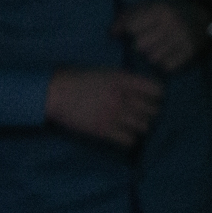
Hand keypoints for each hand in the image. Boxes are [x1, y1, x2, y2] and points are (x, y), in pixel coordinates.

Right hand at [44, 68, 162, 146]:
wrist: (53, 92)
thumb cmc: (78, 80)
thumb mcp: (106, 73)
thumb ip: (126, 81)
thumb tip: (145, 90)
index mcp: (123, 80)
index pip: (157, 91)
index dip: (158, 97)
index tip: (153, 100)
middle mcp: (121, 97)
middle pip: (153, 111)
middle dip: (150, 114)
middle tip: (142, 115)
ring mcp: (113, 115)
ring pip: (144, 127)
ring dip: (140, 127)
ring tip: (132, 125)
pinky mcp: (103, 130)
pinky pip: (129, 140)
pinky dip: (129, 140)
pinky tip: (123, 135)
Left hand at [111, 0, 210, 72]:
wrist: (205, 16)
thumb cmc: (172, 10)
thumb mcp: (152, 5)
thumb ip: (129, 15)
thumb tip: (112, 33)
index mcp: (160, 9)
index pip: (131, 27)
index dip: (129, 31)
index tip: (133, 31)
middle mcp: (171, 24)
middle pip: (140, 46)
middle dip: (141, 45)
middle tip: (148, 41)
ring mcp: (182, 39)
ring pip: (153, 58)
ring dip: (152, 55)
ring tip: (158, 48)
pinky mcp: (190, 52)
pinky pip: (168, 66)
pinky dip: (165, 63)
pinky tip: (168, 55)